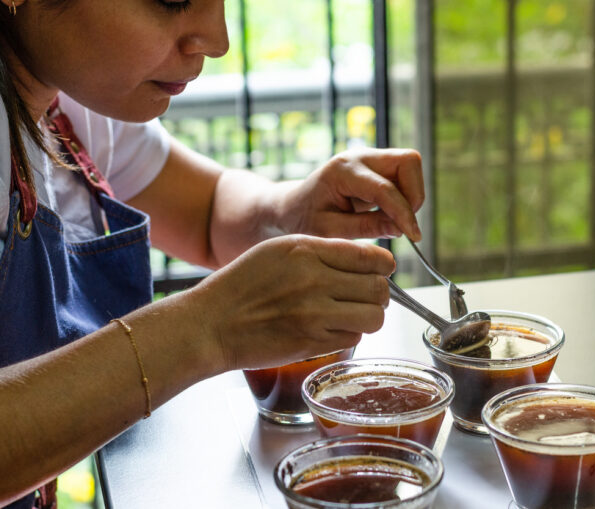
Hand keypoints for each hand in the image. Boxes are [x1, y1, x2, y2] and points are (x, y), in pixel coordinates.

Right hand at [189, 234, 394, 370]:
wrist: (211, 324)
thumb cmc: (242, 285)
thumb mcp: (279, 251)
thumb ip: (321, 251)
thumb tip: (364, 259)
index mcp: (307, 251)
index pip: (371, 256)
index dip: (383, 265)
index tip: (380, 270)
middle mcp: (315, 280)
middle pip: (379, 288)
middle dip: (379, 293)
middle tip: (366, 296)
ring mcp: (315, 314)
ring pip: (374, 316)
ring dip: (369, 316)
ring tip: (353, 313)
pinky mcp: (312, 342)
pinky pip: (354, 337)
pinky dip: (349, 333)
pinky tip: (331, 327)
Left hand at [275, 148, 424, 241]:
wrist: (293, 207)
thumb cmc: (304, 220)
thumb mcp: (329, 231)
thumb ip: (364, 228)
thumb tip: (400, 228)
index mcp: (342, 171)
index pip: (385, 188)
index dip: (404, 213)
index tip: (413, 236)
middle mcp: (359, 157)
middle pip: (408, 161)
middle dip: (414, 194)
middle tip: (402, 223)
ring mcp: (370, 158)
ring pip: (410, 166)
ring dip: (411, 195)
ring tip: (391, 220)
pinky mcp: (377, 166)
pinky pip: (405, 174)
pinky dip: (406, 196)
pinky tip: (387, 214)